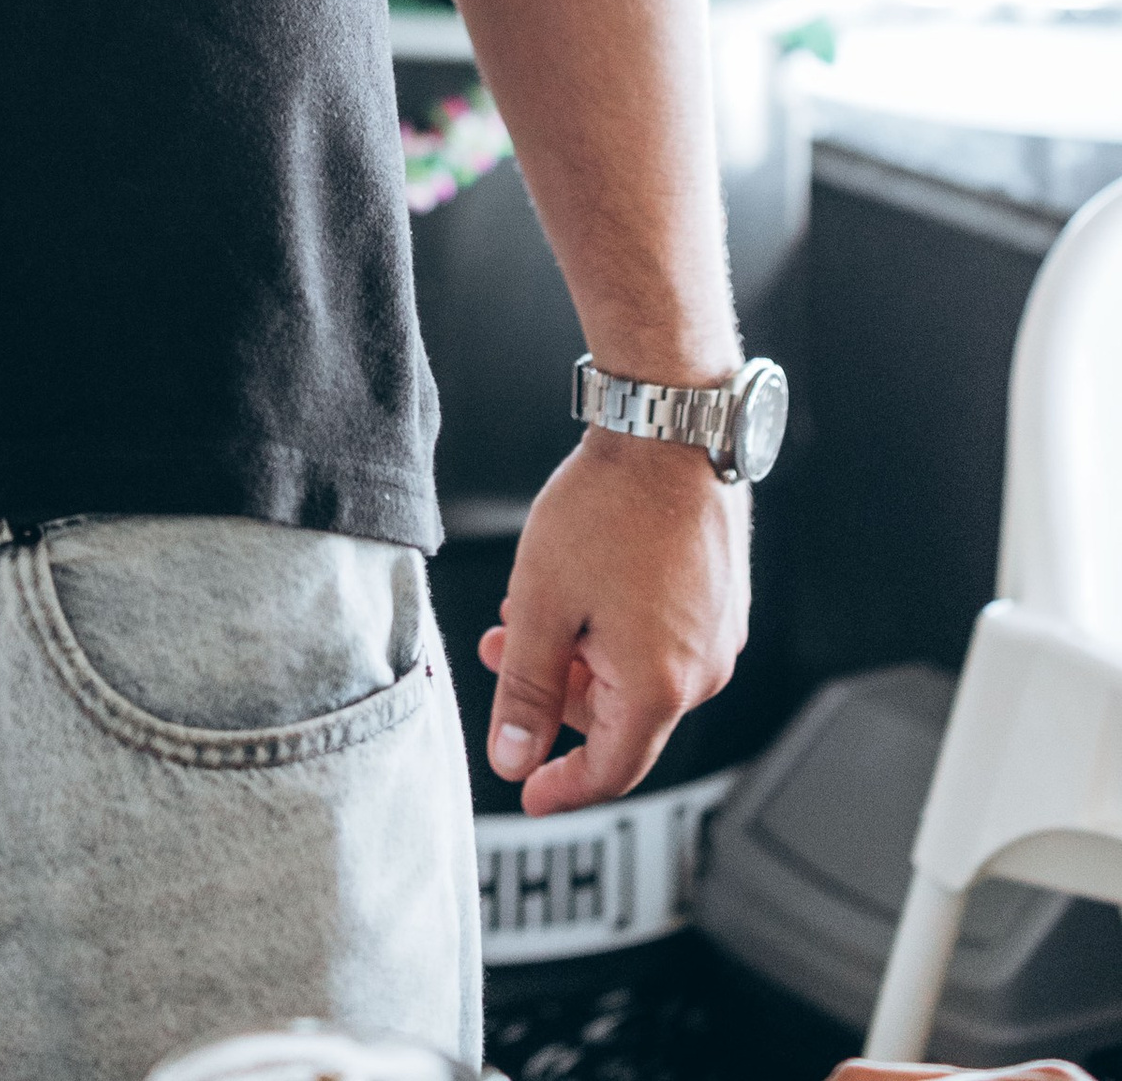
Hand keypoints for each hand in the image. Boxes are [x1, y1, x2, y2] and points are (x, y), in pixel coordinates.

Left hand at [479, 431, 747, 813]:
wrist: (670, 431)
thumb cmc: (610, 508)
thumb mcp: (541, 603)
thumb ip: (524, 690)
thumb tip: (514, 758)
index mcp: (661, 686)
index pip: (611, 771)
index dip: (562, 786)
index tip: (528, 792)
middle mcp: (704, 672)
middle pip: (619, 718)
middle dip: (554, 692)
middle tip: (500, 650)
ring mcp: (720, 637)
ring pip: (637, 676)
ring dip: (580, 656)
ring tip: (531, 605)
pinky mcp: (722, 604)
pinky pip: (663, 643)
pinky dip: (614, 632)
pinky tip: (579, 590)